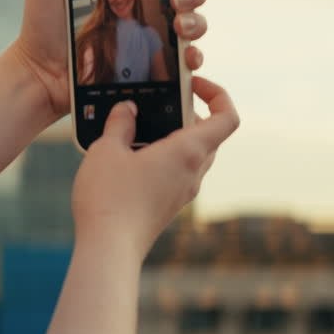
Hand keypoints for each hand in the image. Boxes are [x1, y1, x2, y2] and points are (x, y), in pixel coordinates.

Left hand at [9, 0, 210, 119]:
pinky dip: (193, 60)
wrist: (40, 73)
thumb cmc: (42, 22)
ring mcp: (149, 37)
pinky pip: (184, 63)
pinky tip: (187, 59)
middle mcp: (143, 7)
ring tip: (180, 25)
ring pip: (193, 24)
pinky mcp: (150, 68)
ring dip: (196, 21)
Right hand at [71, 77, 239, 256]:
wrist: (109, 248)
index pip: (227, 117)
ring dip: (174, 136)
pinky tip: (129, 157)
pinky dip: (163, 157)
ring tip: (137, 129)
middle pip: (210, 135)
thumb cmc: (110, 198)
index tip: (193, 85)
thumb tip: (127, 108)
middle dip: (189, 114)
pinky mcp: (169, 204)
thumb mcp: (106, 149)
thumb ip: (119, 123)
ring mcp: (183, 191)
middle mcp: (193, 172)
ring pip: (193, 154)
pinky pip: (177, 172)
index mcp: (188, 151)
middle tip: (159, 103)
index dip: (218, 94)